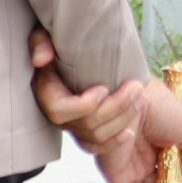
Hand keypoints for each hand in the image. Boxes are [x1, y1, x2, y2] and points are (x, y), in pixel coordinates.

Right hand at [29, 29, 144, 146]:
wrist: (70, 50)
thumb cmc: (57, 42)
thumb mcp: (45, 34)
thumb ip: (40, 42)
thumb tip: (42, 59)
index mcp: (46, 91)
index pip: (59, 110)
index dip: (84, 105)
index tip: (104, 88)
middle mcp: (57, 113)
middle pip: (86, 124)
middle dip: (115, 108)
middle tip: (136, 88)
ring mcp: (71, 124)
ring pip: (96, 136)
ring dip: (122, 120)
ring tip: (141, 98)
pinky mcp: (83, 131)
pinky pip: (96, 147)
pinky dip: (114, 142)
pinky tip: (129, 132)